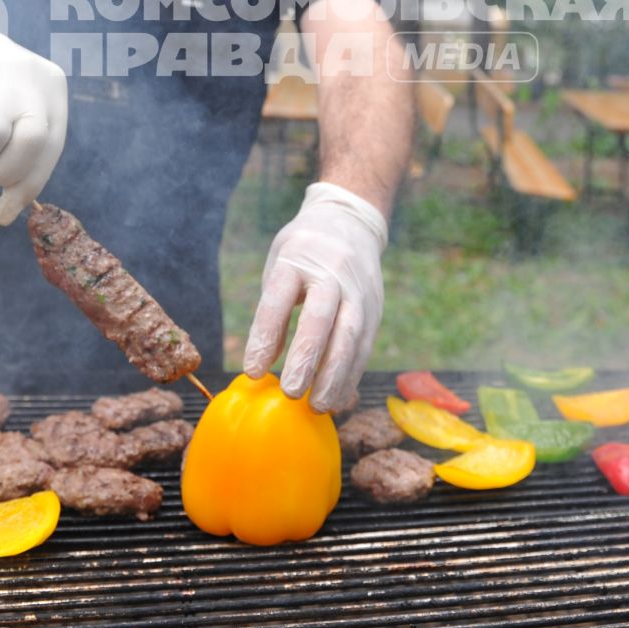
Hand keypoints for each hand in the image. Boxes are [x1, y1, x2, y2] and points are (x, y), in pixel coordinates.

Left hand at [243, 182, 386, 412]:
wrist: (350, 221)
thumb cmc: (303, 251)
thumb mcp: (279, 265)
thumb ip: (273, 311)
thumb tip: (260, 368)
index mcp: (297, 257)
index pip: (278, 299)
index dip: (266, 337)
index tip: (252, 371)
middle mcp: (332, 272)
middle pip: (321, 318)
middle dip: (307, 359)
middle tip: (291, 393)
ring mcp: (359, 289)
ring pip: (350, 336)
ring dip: (335, 376)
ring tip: (319, 406)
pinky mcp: (376, 306)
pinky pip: (365, 345)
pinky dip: (351, 373)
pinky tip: (338, 396)